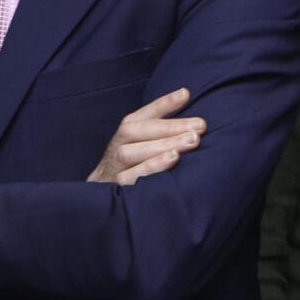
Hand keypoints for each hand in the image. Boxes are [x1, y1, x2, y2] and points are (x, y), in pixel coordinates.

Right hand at [87, 88, 204, 185]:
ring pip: (128, 153)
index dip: (162, 104)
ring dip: (160, 146)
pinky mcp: (114, 189)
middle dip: (168, 127)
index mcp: (122, 138)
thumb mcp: (141, 149)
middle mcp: (114, 149)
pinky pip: (128, 178)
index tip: (185, 94)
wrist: (99, 204)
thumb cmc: (132, 173)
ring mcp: (112, 169)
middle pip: (132, 131)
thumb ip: (161, 129)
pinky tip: (172, 161)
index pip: (139, 117)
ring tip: (190, 141)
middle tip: (199, 126)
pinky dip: (151, 167)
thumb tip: (186, 96)